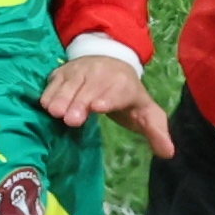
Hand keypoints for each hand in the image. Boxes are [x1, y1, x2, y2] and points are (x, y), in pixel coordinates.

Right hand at [39, 47, 174, 157]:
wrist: (110, 61)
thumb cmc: (126, 95)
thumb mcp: (146, 112)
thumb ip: (157, 132)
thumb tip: (168, 153)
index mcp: (124, 85)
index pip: (116, 91)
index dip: (107, 98)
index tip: (97, 107)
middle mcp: (101, 73)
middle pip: (89, 88)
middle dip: (79, 102)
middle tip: (70, 119)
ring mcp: (80, 70)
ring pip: (69, 83)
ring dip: (61, 96)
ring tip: (54, 112)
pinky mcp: (63, 71)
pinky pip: (54, 80)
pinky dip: (50, 91)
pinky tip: (46, 105)